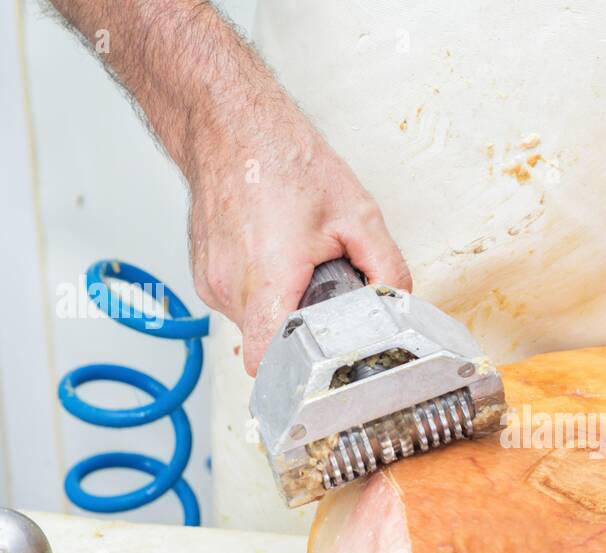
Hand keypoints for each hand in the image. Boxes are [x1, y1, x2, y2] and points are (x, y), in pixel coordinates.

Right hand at [45, 0, 411, 375]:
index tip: (319, 377)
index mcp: (268, 275)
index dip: (296, 377)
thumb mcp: (357, 212)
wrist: (228, 123)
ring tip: (298, 269)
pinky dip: (263, 295)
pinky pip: (240, 306)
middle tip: (324, 303)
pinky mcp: (205, 276)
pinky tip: (277, 262)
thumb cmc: (281, 158)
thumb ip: (387, 267)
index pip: (269, 360)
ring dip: (282, 312)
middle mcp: (231, 285)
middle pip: (269, 346)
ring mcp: (212, 282)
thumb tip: (400, 303)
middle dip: (302, 335)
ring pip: (254, 327)